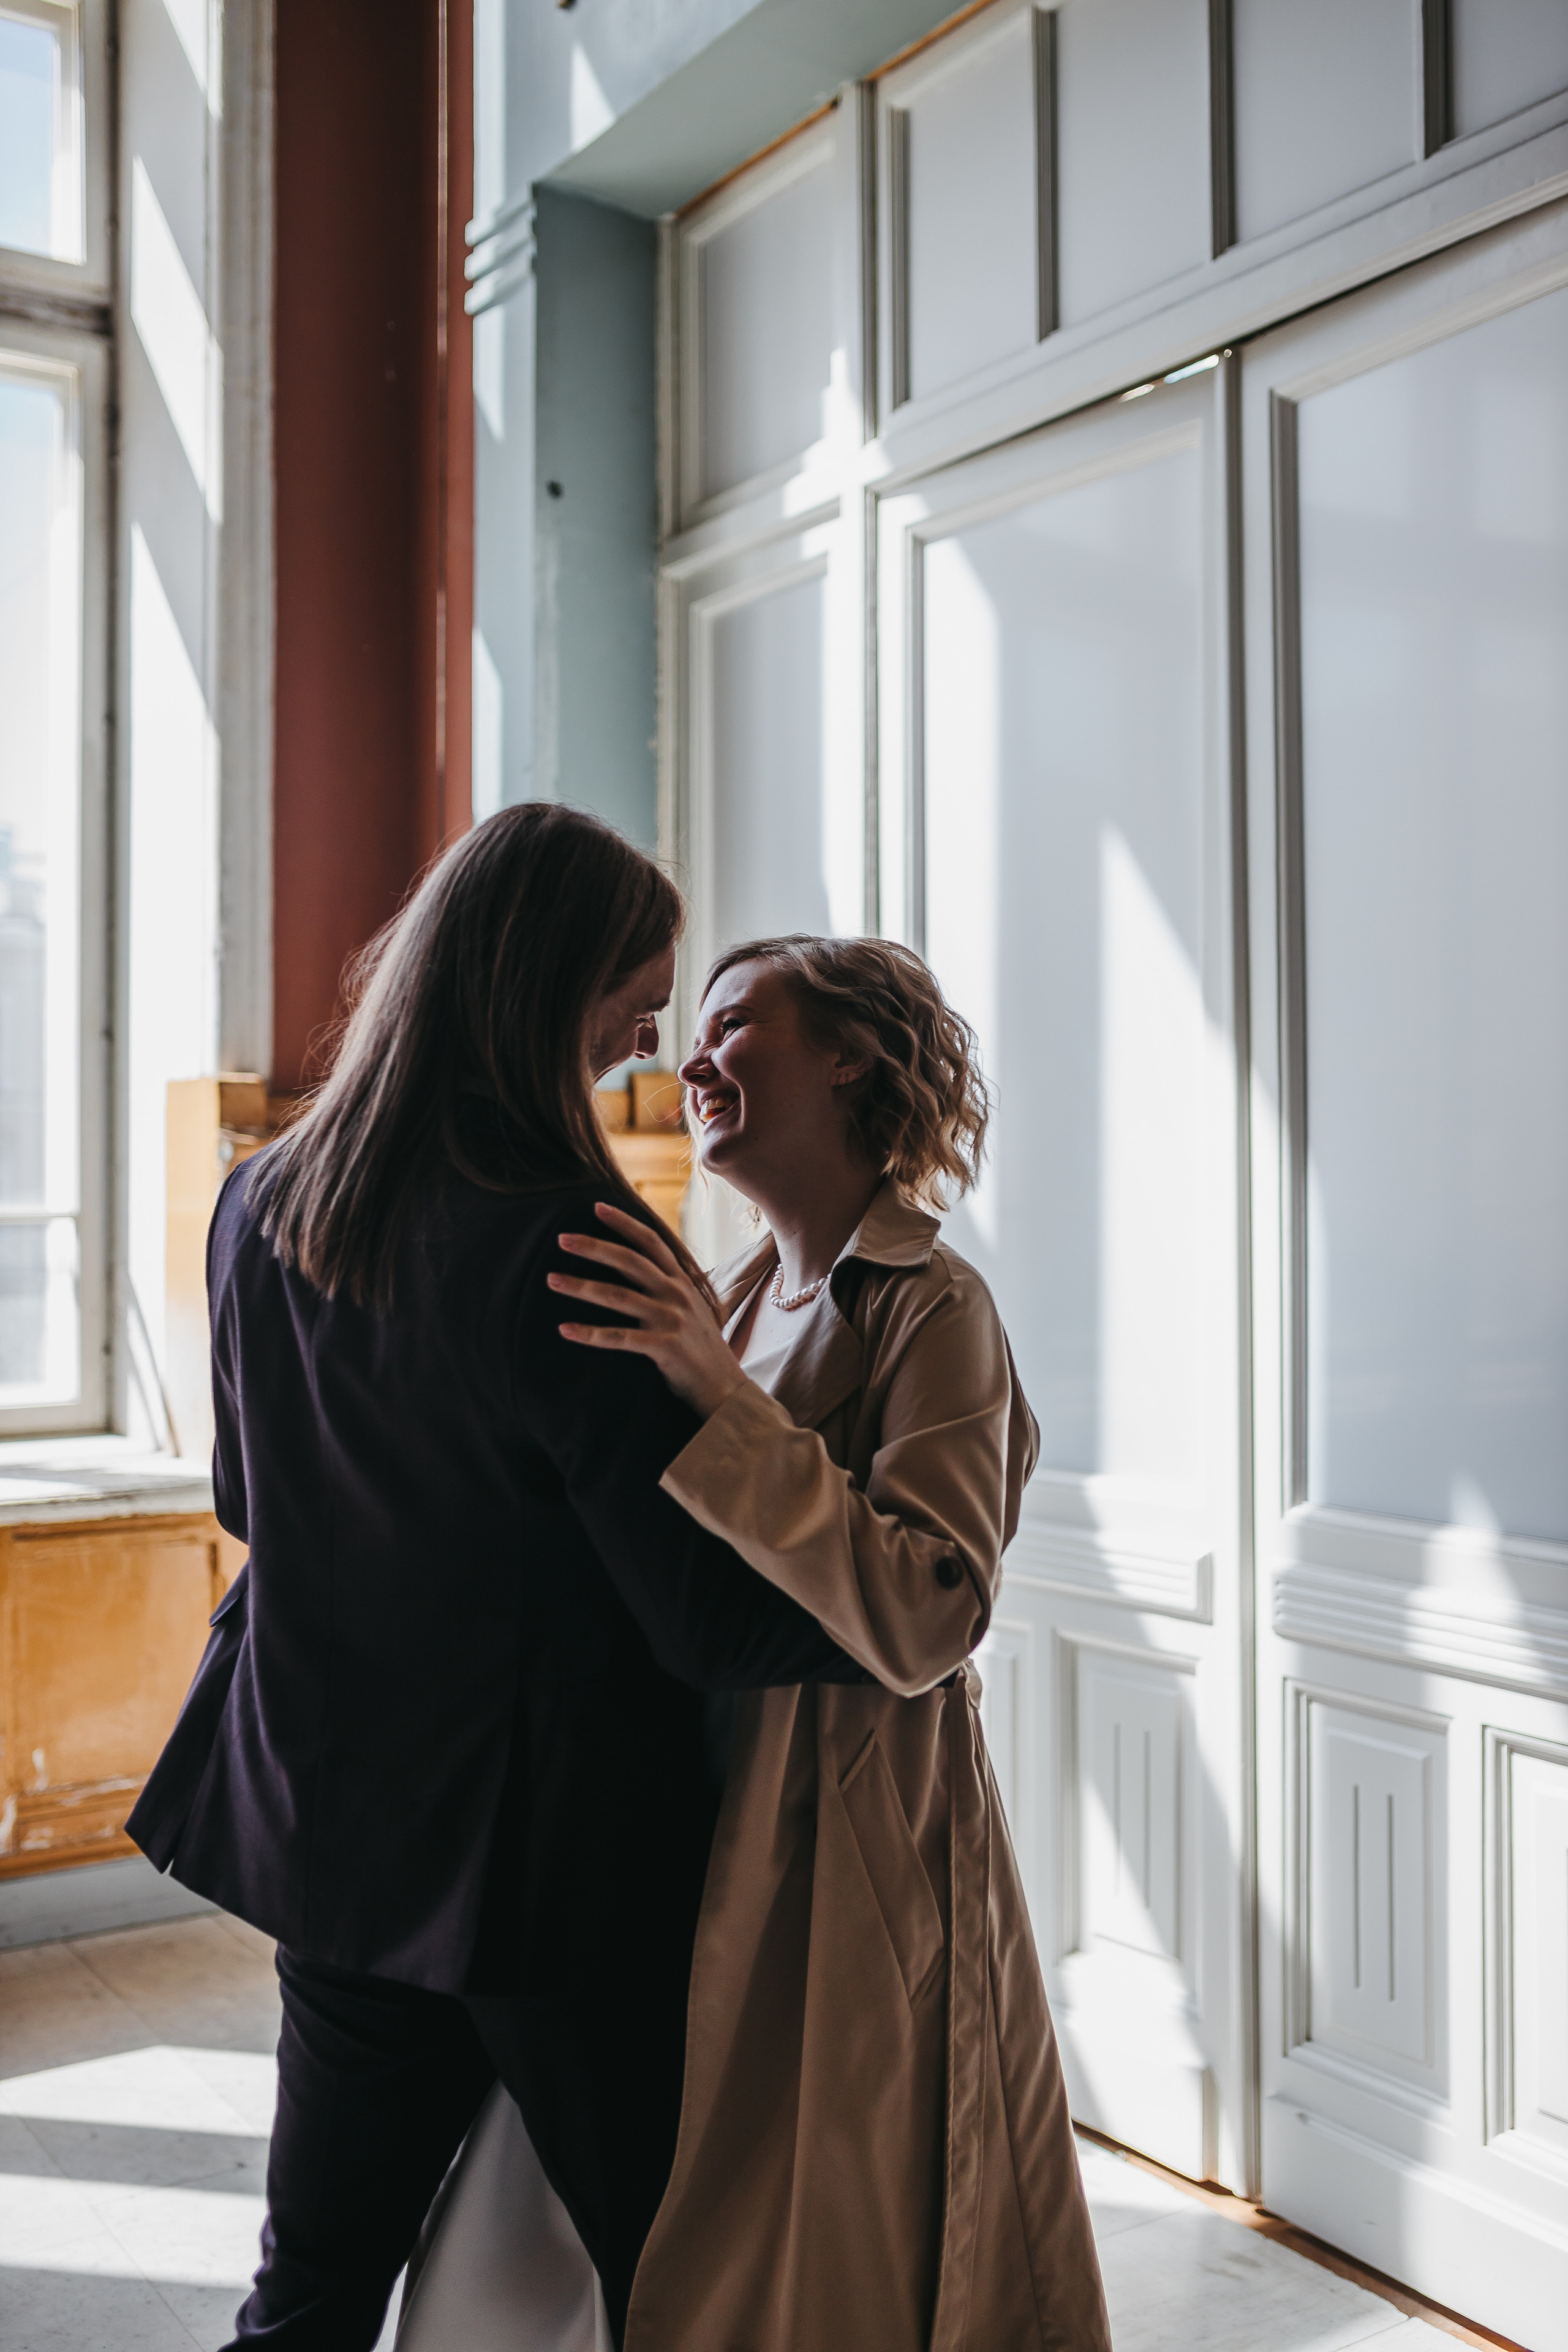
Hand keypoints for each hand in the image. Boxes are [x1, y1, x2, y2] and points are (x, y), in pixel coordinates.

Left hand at [549, 1202, 748, 1420]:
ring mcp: (671, 1320)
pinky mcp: (664, 1347)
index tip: (597, 1207)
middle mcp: (676, 1294)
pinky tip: (565, 1329)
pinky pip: (619, 1338)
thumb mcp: (691, 1307)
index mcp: (681, 1281)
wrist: (725, 1387)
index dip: (625, 1222)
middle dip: (594, 1247)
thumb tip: (642, 1267)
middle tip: (561, 1238)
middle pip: (630, 1261)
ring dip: (582, 1287)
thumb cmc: (700, 1347)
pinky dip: (590, 1333)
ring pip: (618, 1296)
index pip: (651, 1241)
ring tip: (552, 1280)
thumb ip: (669, 1286)